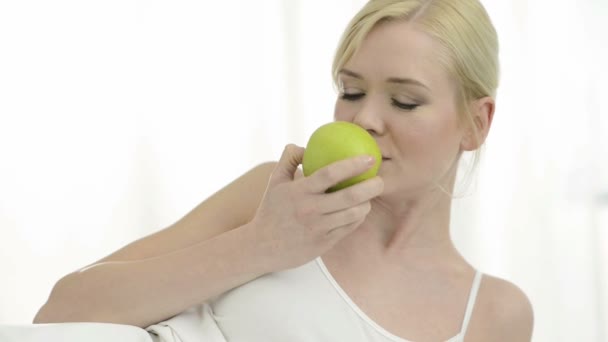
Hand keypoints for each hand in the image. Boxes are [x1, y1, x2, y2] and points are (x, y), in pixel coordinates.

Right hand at [248, 144, 383, 270]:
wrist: (261, 247)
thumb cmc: (271, 210)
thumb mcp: (274, 181)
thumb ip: (289, 159)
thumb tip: (305, 145)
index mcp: (299, 192)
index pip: (330, 174)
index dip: (352, 164)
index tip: (369, 158)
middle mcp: (310, 210)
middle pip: (349, 196)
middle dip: (371, 187)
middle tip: (381, 180)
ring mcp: (318, 228)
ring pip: (353, 214)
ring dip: (367, 204)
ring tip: (371, 195)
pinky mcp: (324, 243)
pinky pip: (348, 228)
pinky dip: (358, 218)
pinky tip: (360, 210)